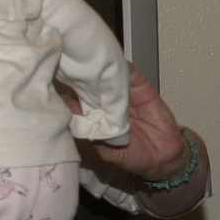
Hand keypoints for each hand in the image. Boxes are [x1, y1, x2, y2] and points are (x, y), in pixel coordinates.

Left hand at [62, 66, 188, 182]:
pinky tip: (113, 62)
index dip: (67, 91)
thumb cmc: (133, 156)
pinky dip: (122, 66)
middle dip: (81, 74)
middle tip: (69, 66)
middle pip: (90, 82)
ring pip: (109, 74)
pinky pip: (131, 73)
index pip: (76, 99)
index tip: (55, 84)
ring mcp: (123, 93)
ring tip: (90, 62)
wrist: (164, 157)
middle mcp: (106, 102)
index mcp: (94, 116)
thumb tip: (71, 116)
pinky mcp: (141, 87)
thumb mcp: (107, 152)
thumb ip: (91, 135)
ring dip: (101, 67)